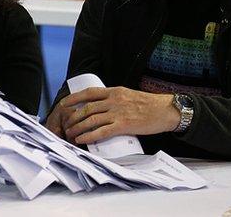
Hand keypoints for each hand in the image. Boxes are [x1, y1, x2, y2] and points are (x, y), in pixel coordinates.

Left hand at [54, 87, 179, 144]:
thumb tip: (100, 106)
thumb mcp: (128, 95)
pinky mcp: (124, 125)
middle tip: (66, 124)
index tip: (64, 104)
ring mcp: (118, 113)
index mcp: (114, 91)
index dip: (74, 98)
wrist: (166, 110)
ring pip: (91, 120)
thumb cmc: (149, 104)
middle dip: (73, 117)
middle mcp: (113, 100)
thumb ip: (114, 99)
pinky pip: (102, 131)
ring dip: (77, 128)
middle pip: (86, 108)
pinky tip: (82, 139)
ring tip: (70, 134)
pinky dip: (89, 136)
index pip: (88, 93)